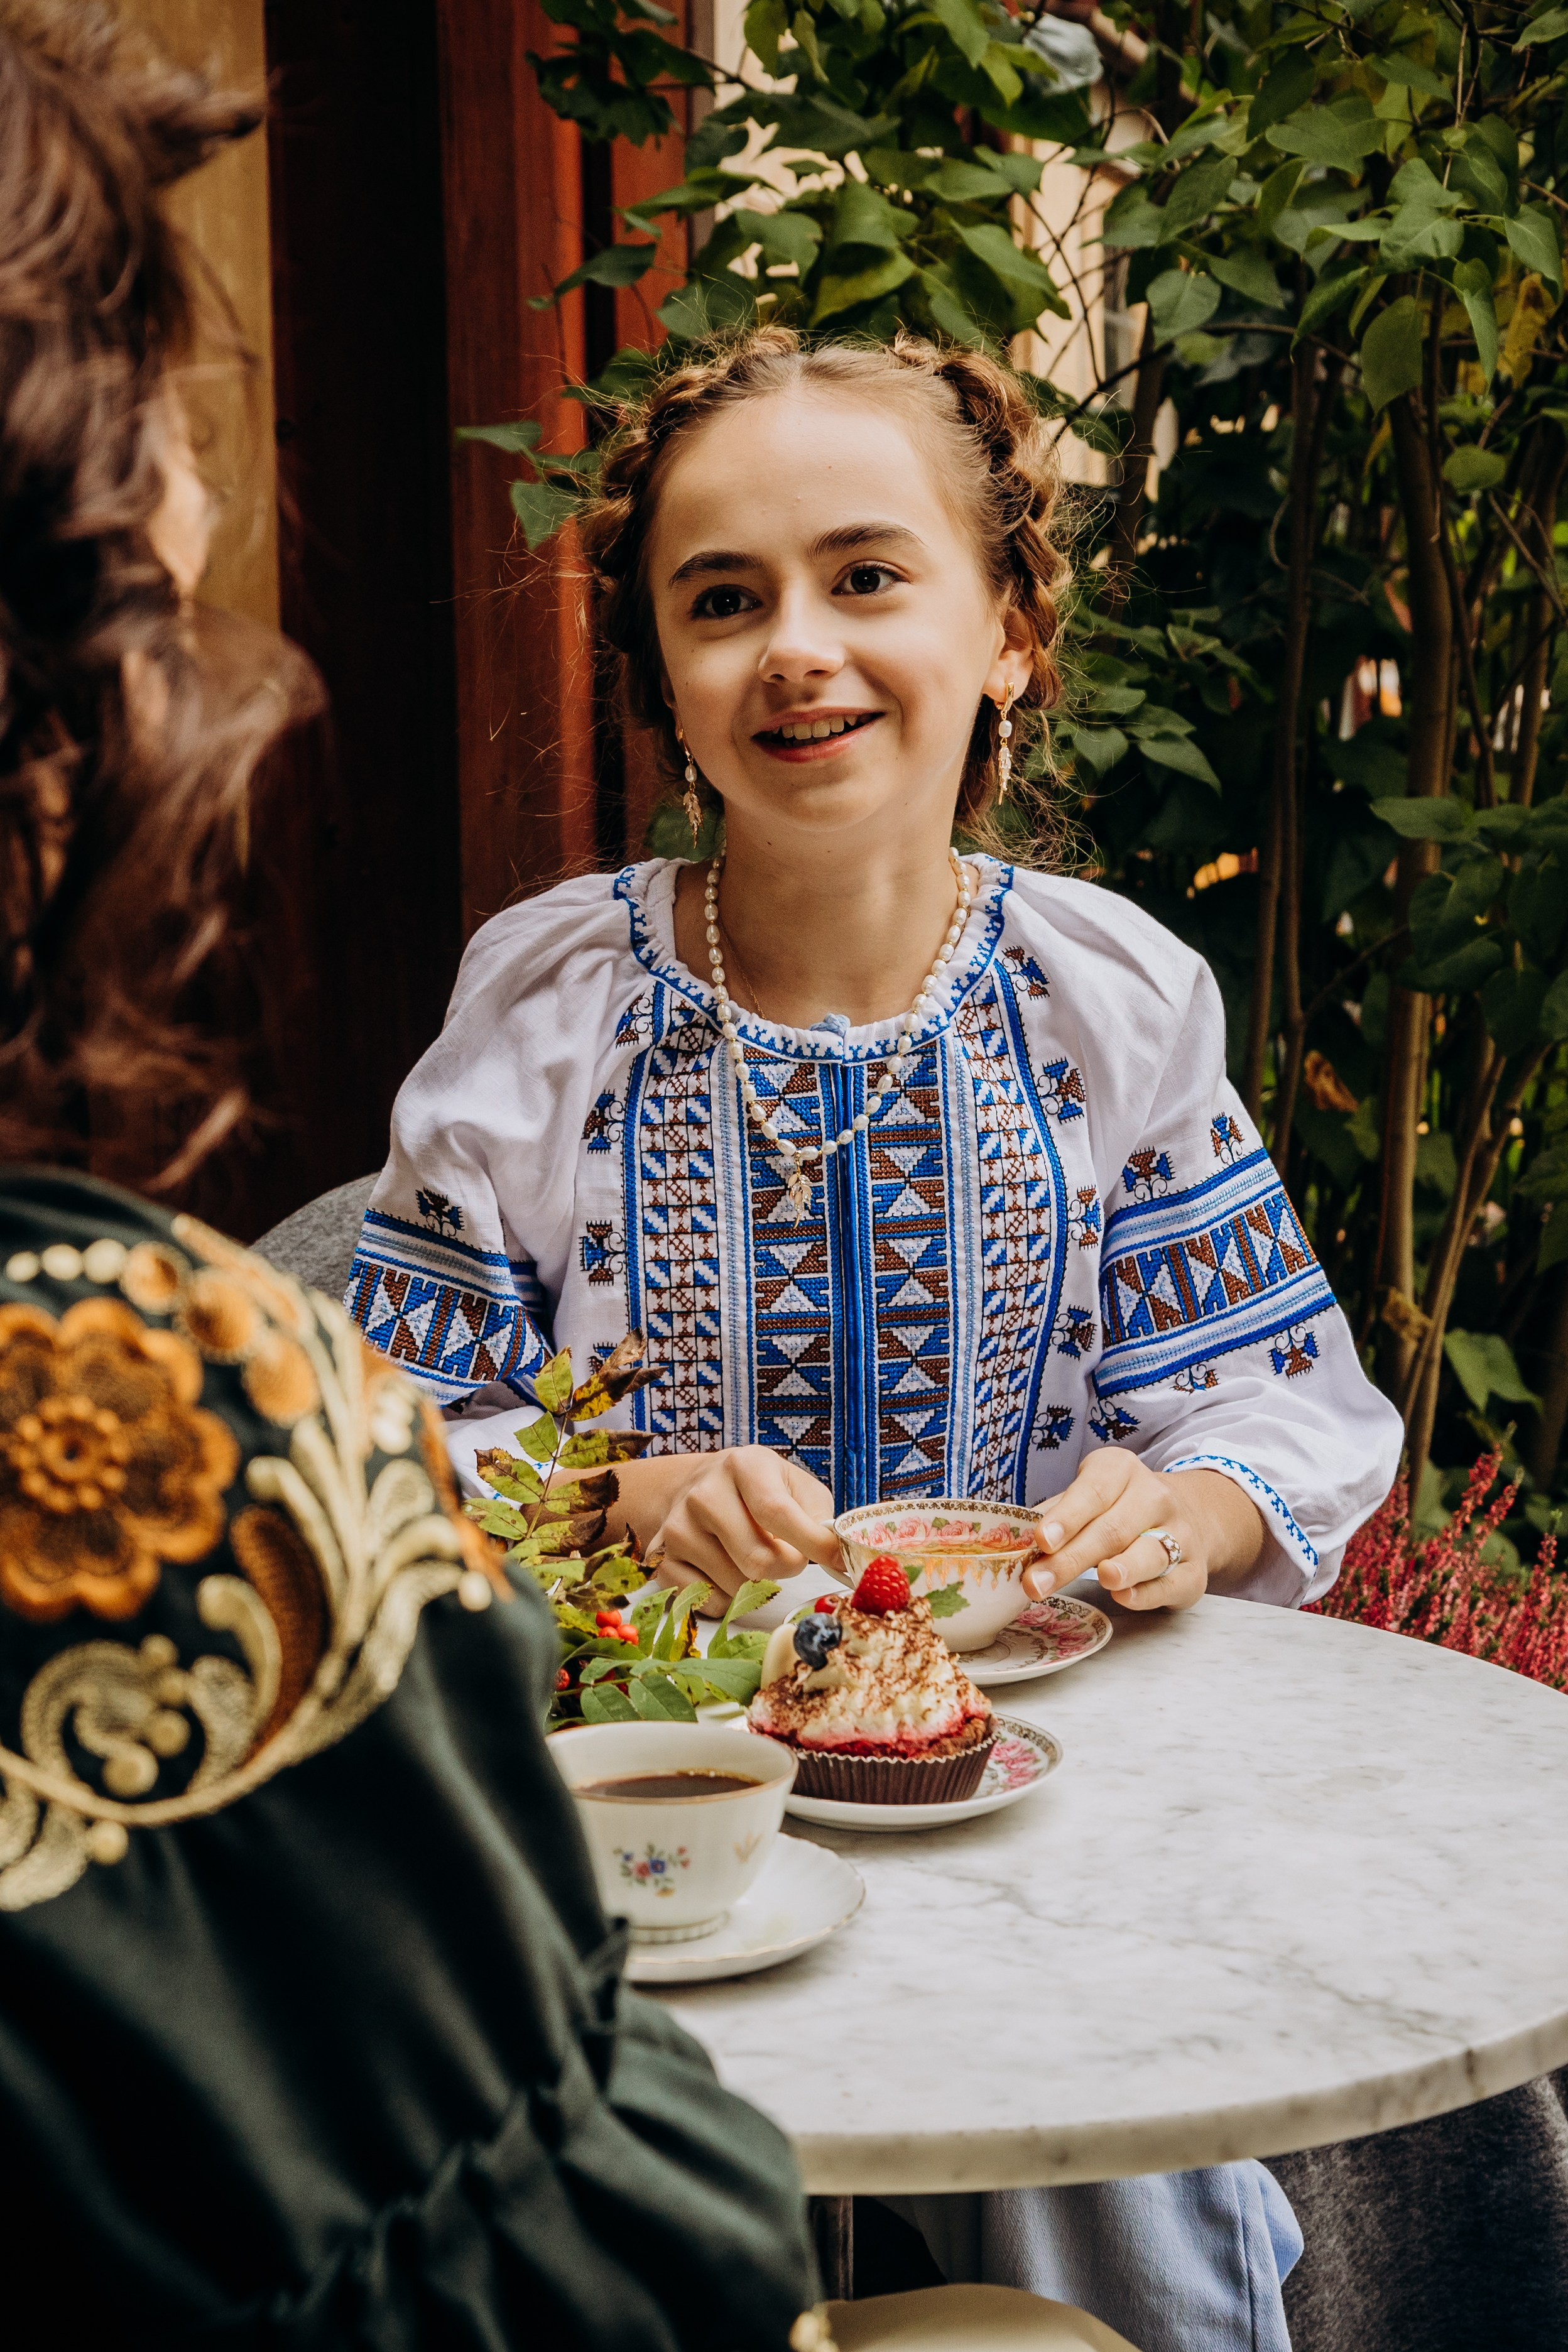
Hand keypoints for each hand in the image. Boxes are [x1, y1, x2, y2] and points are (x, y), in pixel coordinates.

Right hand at [646, 1446, 840, 1606]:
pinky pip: (710, 1603)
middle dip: (786, 1567)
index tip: (835, 1559)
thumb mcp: (795, 1488)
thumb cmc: (759, 1492)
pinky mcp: (663, 1561)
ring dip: (758, 1584)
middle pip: (758, 1560)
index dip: (811, 1543)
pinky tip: (728, 1572)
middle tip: (788, 1555)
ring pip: (737, 1586)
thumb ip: (820, 1517)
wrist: (698, 1489)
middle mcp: (703, 1494)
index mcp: (743, 1466)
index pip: (777, 1512)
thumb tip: (837, 1555)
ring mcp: (677, 1529)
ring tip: (753, 1556)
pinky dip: (730, 1599)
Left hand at [1020, 1451, 1264, 1612]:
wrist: (1192, 1517)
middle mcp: (1156, 1498)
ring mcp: (1181, 1534)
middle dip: (1072, 1558)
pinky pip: (1171, 1583)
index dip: (1066, 1517)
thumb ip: (1057, 1514)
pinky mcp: (1194, 1571)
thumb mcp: (1090, 1495)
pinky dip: (1148, 1592)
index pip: (1092, 1492)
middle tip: (1037, 1583)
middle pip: (1112, 1529)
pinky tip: (1125, 1596)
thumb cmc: (1121, 1509)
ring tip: (1102, 1579)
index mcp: (1121, 1471)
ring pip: (1150, 1552)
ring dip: (1124, 1567)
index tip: (1041, 1540)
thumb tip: (1016, 1536)